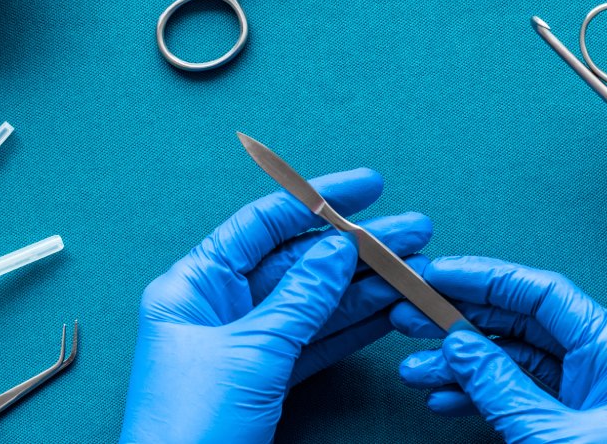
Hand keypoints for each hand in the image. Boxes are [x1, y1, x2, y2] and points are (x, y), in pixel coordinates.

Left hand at [120, 168, 431, 443]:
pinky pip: (317, 341)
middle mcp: (217, 308)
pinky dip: (355, 326)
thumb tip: (336, 248)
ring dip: (367, 286)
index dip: (317, 200)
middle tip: (413, 231)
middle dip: (357, 246)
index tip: (369, 187)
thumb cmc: (189, 429)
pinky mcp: (266, 381)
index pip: (261, 224)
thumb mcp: (251, 353)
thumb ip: (299, 298)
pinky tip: (392, 308)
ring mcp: (244, 345)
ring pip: (315, 303)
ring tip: (417, 270)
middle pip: (297, 261)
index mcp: (192, 287)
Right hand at [391, 257, 606, 442]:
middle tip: (413, 316)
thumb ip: (502, 386)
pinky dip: (481, 394)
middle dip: (465, 321)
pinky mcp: (577, 426)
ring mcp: (593, 398)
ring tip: (416, 369)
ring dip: (464, 363)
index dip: (486, 279)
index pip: (546, 294)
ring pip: (517, 362)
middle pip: (526, 323)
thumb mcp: (552, 439)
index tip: (438, 276)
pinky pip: (523, 395)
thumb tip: (461, 344)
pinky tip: (445, 397)